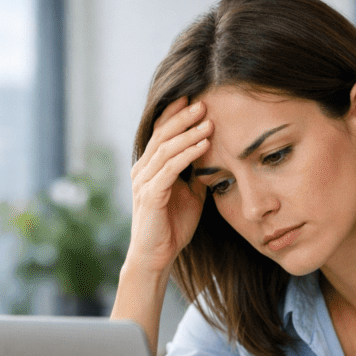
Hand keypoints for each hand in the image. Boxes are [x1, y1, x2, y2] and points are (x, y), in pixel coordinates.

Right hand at [126, 97, 213, 274]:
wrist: (157, 256)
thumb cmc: (172, 227)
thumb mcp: (190, 195)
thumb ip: (196, 175)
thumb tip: (213, 157)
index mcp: (149, 168)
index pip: (160, 133)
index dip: (175, 115)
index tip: (194, 99)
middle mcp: (142, 170)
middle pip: (162, 135)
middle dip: (183, 118)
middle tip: (203, 103)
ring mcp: (144, 182)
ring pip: (166, 149)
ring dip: (189, 133)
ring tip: (208, 121)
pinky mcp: (151, 195)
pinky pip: (170, 169)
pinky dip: (188, 155)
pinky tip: (204, 145)